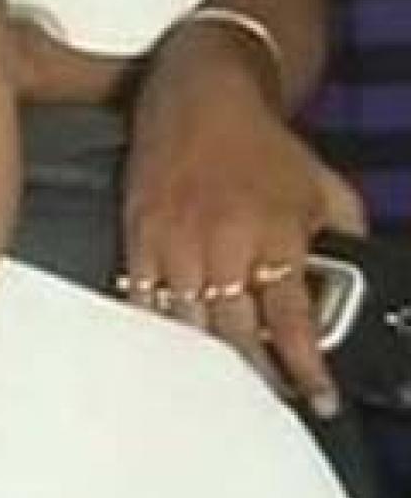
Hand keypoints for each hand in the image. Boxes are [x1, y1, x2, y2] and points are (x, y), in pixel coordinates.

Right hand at [123, 27, 363, 417]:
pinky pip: (143, 298)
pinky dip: (156, 328)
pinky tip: (167, 349)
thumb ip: (343, 229)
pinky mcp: (138, 236)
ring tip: (220, 388)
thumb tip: (359, 267)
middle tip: (270, 400)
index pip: (294, 320)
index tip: (319, 401)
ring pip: (187, 325)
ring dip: (205, 362)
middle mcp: (223, 244)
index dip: (307, 368)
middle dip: (257, 376)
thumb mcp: (320, 182)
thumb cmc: (261, 141)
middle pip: (236, 334)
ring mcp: (175, 243)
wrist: (199, 96)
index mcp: (273, 234)